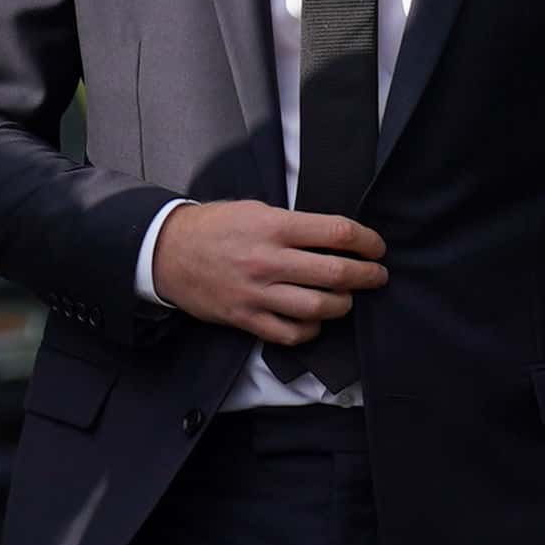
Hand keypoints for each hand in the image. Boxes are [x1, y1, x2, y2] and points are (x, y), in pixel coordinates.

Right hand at [152, 202, 386, 344]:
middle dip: (367, 276)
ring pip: (319, 307)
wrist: (168, 253)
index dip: (366, 241)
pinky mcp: (246, 318)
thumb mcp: (255, 210)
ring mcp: (257, 293)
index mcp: (274, 226)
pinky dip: (311, 329)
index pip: (336, 232)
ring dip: (343, 305)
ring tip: (347, 298)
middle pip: (335, 273)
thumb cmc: (216, 227)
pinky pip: (291, 333)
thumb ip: (295, 224)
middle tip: (376, 276)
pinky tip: (315, 319)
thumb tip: (337, 237)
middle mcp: (268, 260)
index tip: (376, 247)